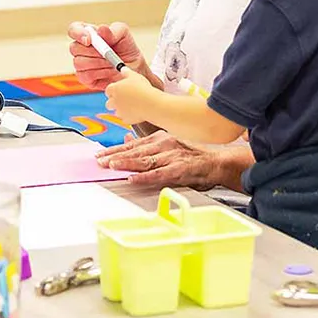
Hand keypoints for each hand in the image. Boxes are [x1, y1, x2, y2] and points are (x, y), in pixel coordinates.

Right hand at [67, 21, 148, 89]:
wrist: (135, 69)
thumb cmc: (127, 49)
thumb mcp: (125, 35)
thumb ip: (114, 30)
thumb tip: (101, 29)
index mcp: (88, 33)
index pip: (74, 29)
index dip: (78, 34)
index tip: (89, 40)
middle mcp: (82, 48)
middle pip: (74, 48)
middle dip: (93, 52)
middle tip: (108, 54)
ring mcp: (81, 64)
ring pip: (79, 62)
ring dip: (98, 63)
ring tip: (112, 63)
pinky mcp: (85, 78)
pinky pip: (85, 75)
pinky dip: (100, 73)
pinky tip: (109, 71)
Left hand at [95, 131, 251, 188]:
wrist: (217, 162)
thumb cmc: (193, 155)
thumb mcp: (168, 144)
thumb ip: (146, 144)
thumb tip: (125, 141)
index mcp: (159, 138)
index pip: (132, 145)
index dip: (114, 150)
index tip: (100, 154)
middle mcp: (163, 145)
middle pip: (134, 152)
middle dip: (115, 156)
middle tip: (99, 161)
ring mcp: (171, 157)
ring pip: (144, 160)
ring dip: (126, 163)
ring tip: (111, 166)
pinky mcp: (179, 169)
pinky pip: (159, 174)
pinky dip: (145, 176)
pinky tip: (133, 178)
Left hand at [103, 68, 157, 125]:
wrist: (151, 103)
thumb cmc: (143, 88)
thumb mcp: (134, 76)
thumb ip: (126, 72)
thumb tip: (123, 69)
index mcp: (114, 89)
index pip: (108, 91)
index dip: (114, 91)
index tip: (120, 90)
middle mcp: (114, 101)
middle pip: (109, 103)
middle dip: (115, 102)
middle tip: (125, 99)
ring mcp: (119, 111)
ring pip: (116, 112)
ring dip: (122, 110)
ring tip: (133, 106)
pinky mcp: (126, 119)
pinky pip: (125, 119)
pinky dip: (129, 117)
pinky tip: (137, 112)